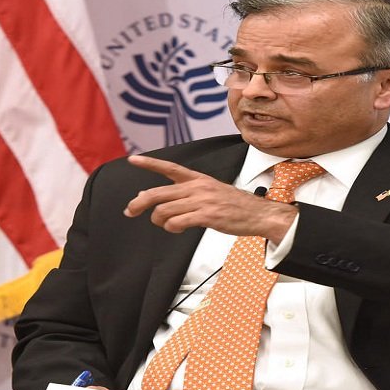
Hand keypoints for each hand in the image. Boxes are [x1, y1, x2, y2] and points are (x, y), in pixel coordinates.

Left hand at [123, 155, 297, 242]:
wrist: (259, 214)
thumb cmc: (235, 206)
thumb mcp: (210, 191)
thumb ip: (185, 194)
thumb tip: (157, 199)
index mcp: (198, 179)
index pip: (169, 167)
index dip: (150, 163)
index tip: (133, 160)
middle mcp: (197, 187)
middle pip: (158, 193)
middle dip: (139, 203)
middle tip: (130, 211)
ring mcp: (202, 201)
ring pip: (164, 210)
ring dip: (159, 221)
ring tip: (167, 225)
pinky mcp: (207, 216)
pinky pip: (177, 222)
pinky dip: (172, 228)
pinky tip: (177, 229)